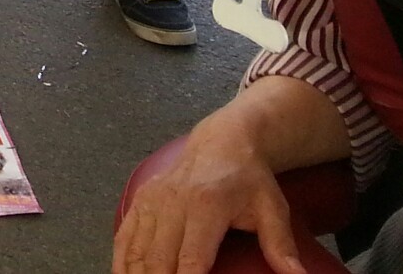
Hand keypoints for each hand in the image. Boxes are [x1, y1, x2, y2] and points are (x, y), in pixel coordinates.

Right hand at [112, 122, 306, 273]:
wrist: (222, 141)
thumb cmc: (249, 179)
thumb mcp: (272, 208)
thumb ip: (281, 246)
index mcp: (205, 206)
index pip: (190, 260)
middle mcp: (172, 202)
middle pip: (157, 260)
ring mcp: (152, 200)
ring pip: (136, 250)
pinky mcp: (140, 199)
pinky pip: (124, 236)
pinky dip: (121, 260)